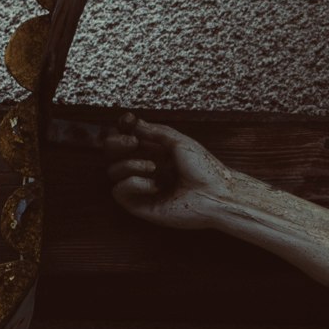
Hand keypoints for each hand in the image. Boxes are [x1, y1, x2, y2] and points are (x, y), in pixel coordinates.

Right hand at [108, 115, 232, 229]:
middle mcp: (145, 170)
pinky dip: (132, 183)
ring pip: (113, 172)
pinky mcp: (141, 206)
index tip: (128, 122)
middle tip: (133, 142)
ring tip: (153, 167)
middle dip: (116, 143)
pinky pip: (118, 192)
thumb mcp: (180, 142)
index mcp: (155, 153)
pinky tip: (152, 185)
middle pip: (111, 154)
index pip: (125, 139)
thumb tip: (134, 123)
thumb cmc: (205, 169)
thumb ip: (156, 131)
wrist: (216, 195)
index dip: (121, 128)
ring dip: (129, 164)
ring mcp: (142, 188)